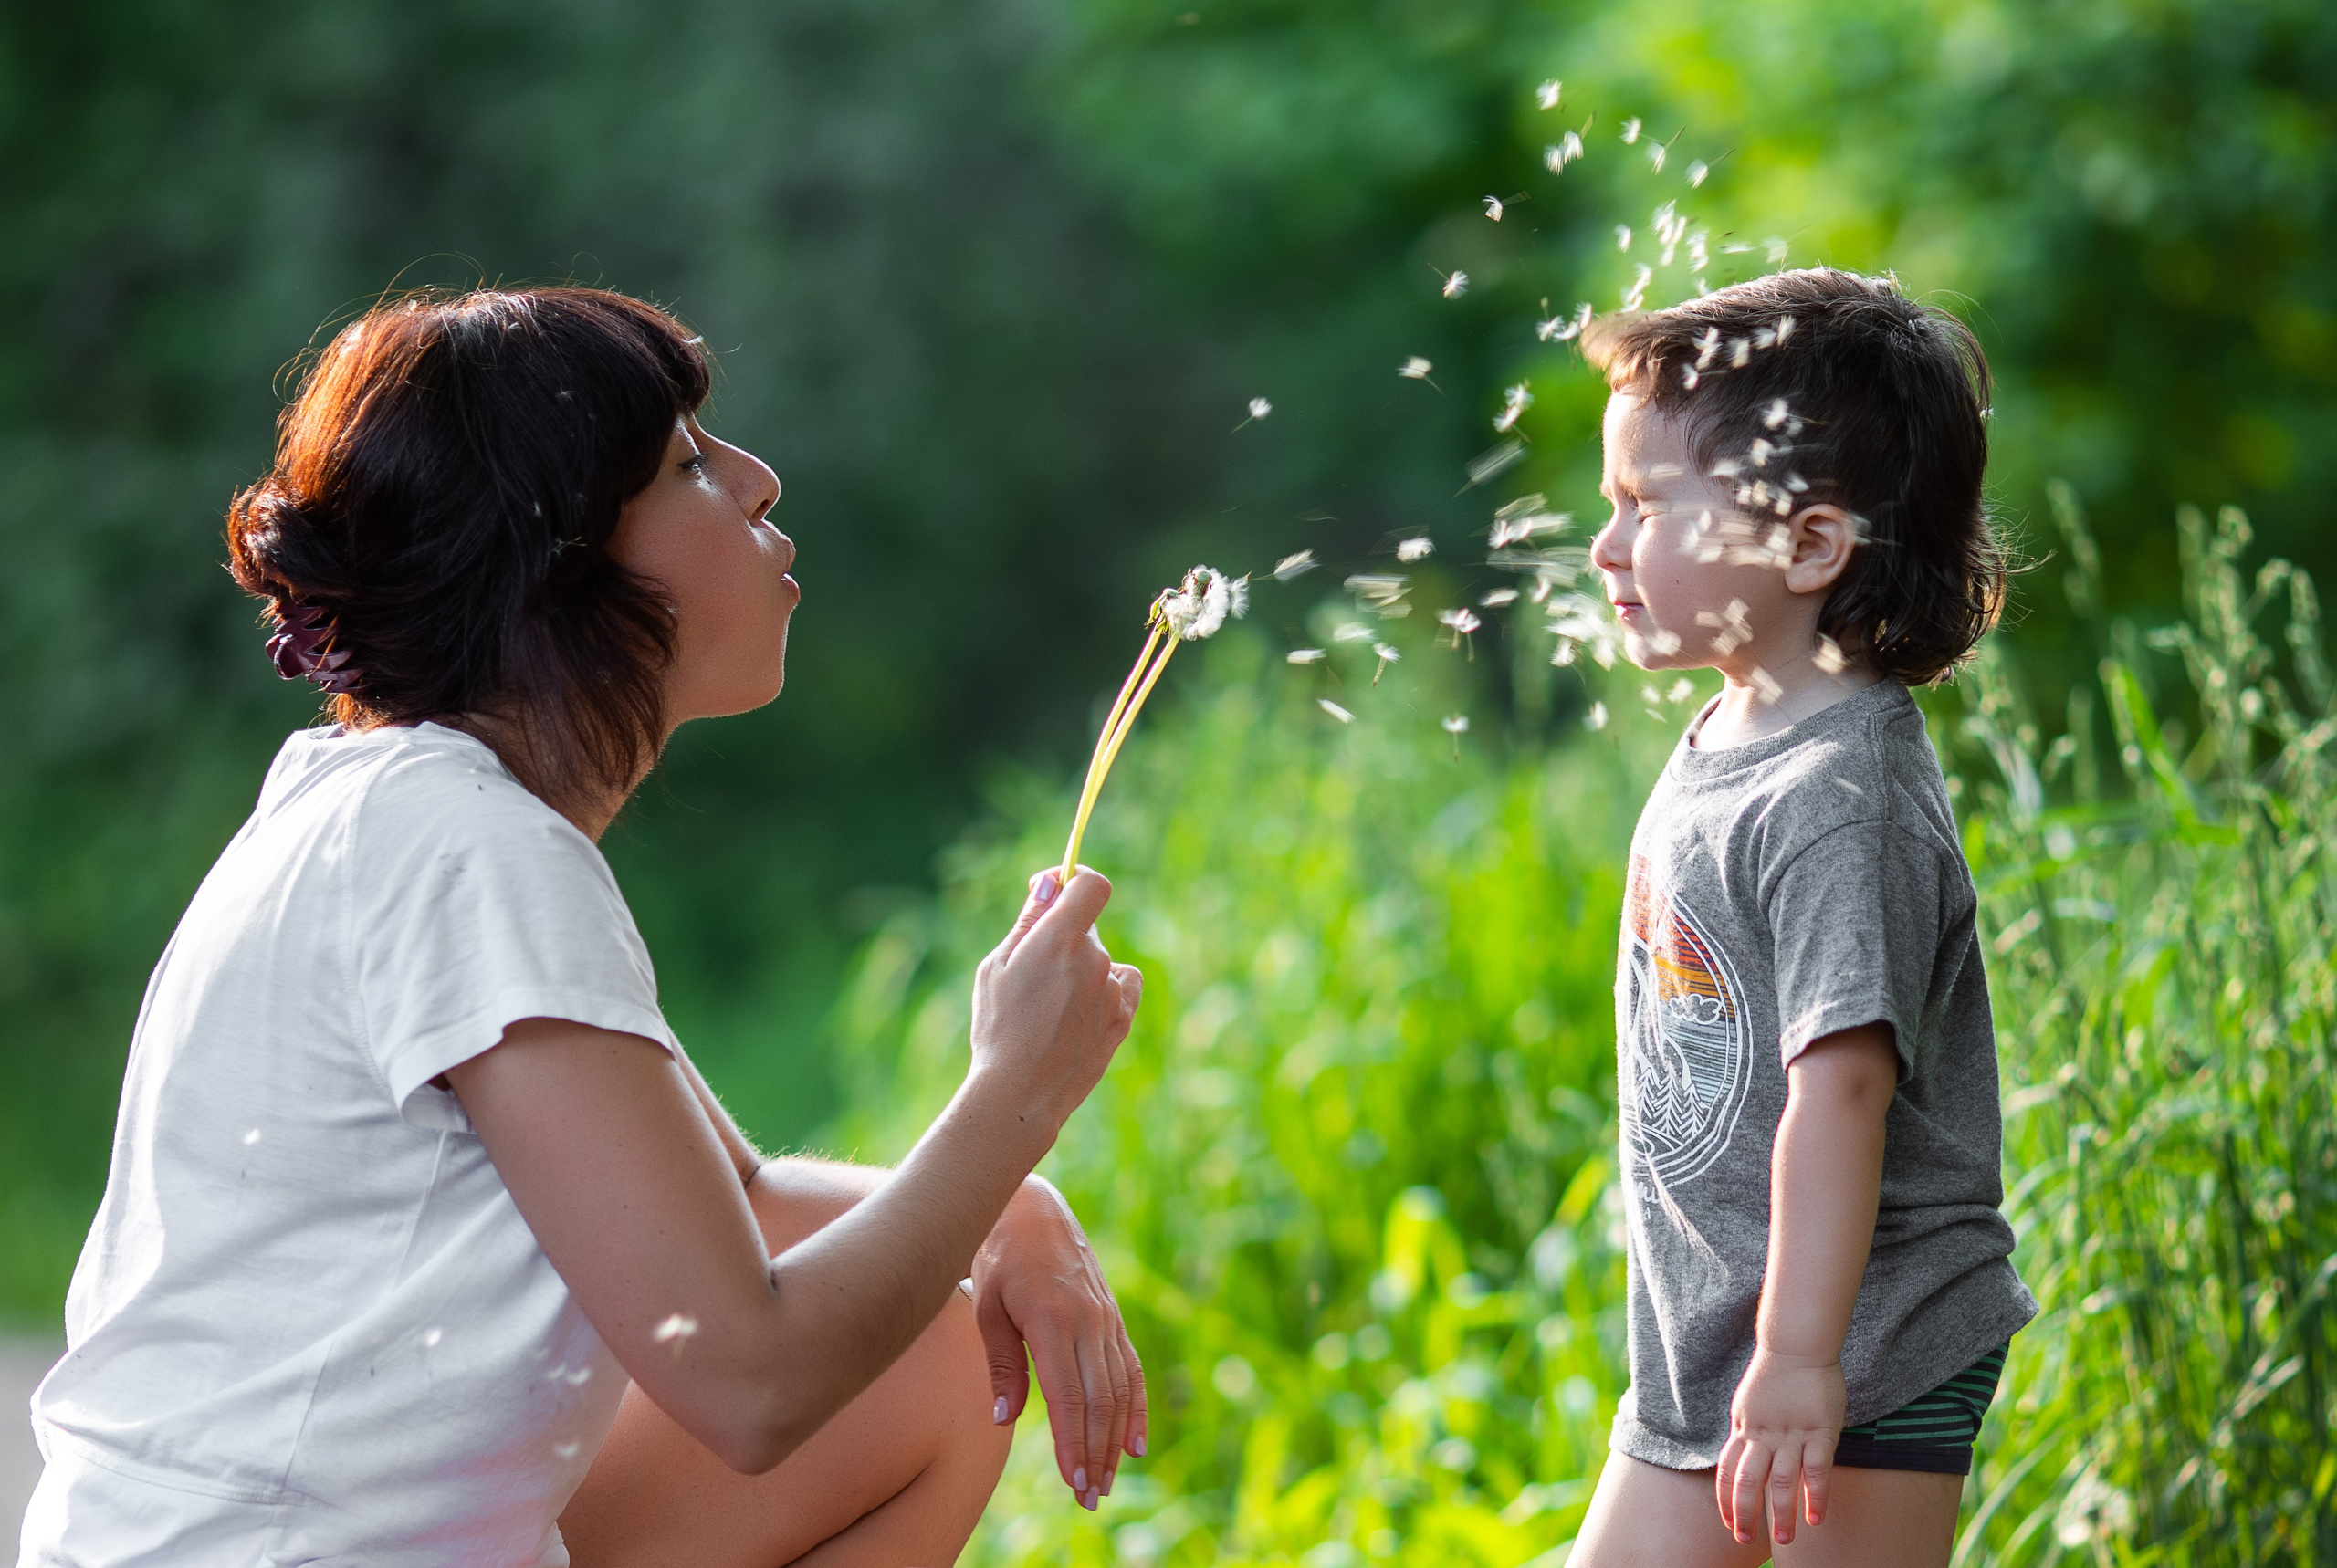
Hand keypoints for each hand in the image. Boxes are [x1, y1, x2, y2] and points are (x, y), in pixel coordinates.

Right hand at [969, 867, 1141, 1138]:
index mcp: (1061, 939)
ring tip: (1049, 1009)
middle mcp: (1096, 960)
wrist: (1020, 1094)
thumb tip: (1052, 882)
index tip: (1054, 889)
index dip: (1075, 879)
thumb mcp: (997, 966)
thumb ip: (1030, 919)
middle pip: (1087, 929)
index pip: (1091, 885)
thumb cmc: (998, 1028)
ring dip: (1080, 971)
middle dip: (1063, 938)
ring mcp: (1113, 992)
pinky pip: (1119, 987)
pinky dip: (1102, 992)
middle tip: (1032, 975)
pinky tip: (1075, 1016)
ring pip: (1099, 962)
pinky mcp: (1123, 1019)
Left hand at [972, 1175, 1145, 1510]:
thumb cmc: (997, 1257)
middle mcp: (1087, 1321)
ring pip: (1119, 1390)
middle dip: (1096, 1453)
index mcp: (1053, 1320)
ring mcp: (1105, 1318)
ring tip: (1108, 1480)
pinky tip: (1135, 1442)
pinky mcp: (1112, 1317)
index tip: (1074, 1482)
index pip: (1068, 1397)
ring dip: (1115, 1439)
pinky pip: (1130, 1368)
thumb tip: (1004, 1420)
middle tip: (1090, 1497)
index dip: (1073, 1443)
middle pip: (1099, 1401)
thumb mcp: (986, 1306)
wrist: (1031, 1208)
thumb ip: (1001, 1364)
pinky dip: (1136, 1407)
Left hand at [1716, 1346, 1845, 1545]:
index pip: (1727, 1472)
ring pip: (1781, 1481)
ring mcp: (1791, 1434)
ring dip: (1781, 1513)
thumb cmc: (1775, 1375)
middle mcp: (1762, 1435)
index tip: (1728, 1523)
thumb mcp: (1749, 1405)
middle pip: (1747, 1481)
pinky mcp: (1820, 1430)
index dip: (1726, 1500)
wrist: (1796, 1346)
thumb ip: (1748, 1433)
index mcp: (1743, 1429)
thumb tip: (1743, 1457)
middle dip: (1745, 1514)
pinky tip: (1816, 1517)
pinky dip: (1815, 1496)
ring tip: (1784, 1539)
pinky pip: (1816, 1470)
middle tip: (1745, 1540)